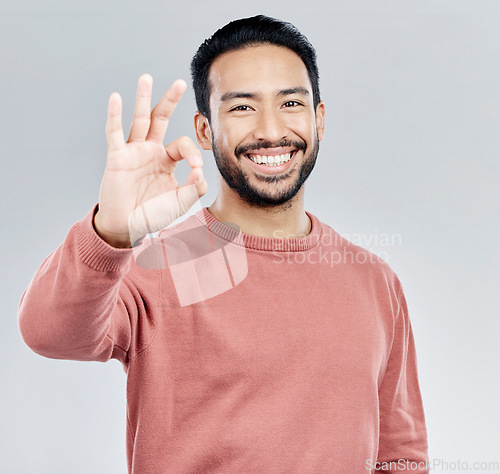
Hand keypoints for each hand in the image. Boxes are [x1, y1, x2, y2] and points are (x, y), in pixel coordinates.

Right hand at [94, 74, 207, 247]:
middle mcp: (151, 151)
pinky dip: (114, 116)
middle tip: (180, 82)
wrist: (128, 227)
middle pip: (161, 120)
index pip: (182, 145)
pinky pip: (114, 133)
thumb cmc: (153, 214)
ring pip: (139, 120)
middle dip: (170, 101)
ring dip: (143, 99)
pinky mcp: (117, 157)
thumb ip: (194, 189)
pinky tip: (116, 98)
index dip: (192, 152)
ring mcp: (133, 152)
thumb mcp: (180, 202)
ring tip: (146, 77)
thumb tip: (201, 172)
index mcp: (167, 160)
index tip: (196, 169)